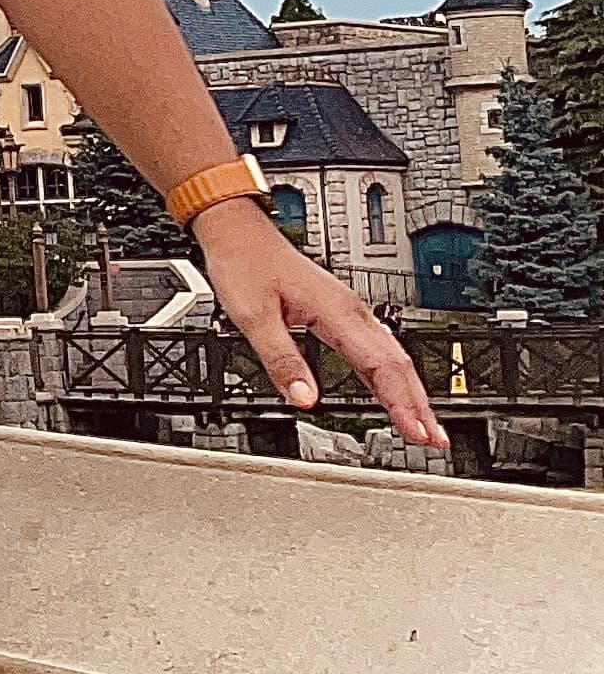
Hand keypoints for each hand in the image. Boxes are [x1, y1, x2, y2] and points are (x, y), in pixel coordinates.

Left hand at [192, 203, 444, 446]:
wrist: (238, 232)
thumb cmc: (245, 265)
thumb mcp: (254, 317)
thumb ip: (281, 360)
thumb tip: (304, 399)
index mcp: (337, 311)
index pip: (382, 365)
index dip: (402, 404)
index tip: (418, 434)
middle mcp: (351, 310)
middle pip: (398, 363)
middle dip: (419, 405)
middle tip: (436, 440)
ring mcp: (349, 312)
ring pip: (392, 356)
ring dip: (411, 392)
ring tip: (424, 425)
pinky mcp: (340, 314)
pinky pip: (376, 349)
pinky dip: (391, 377)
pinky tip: (394, 394)